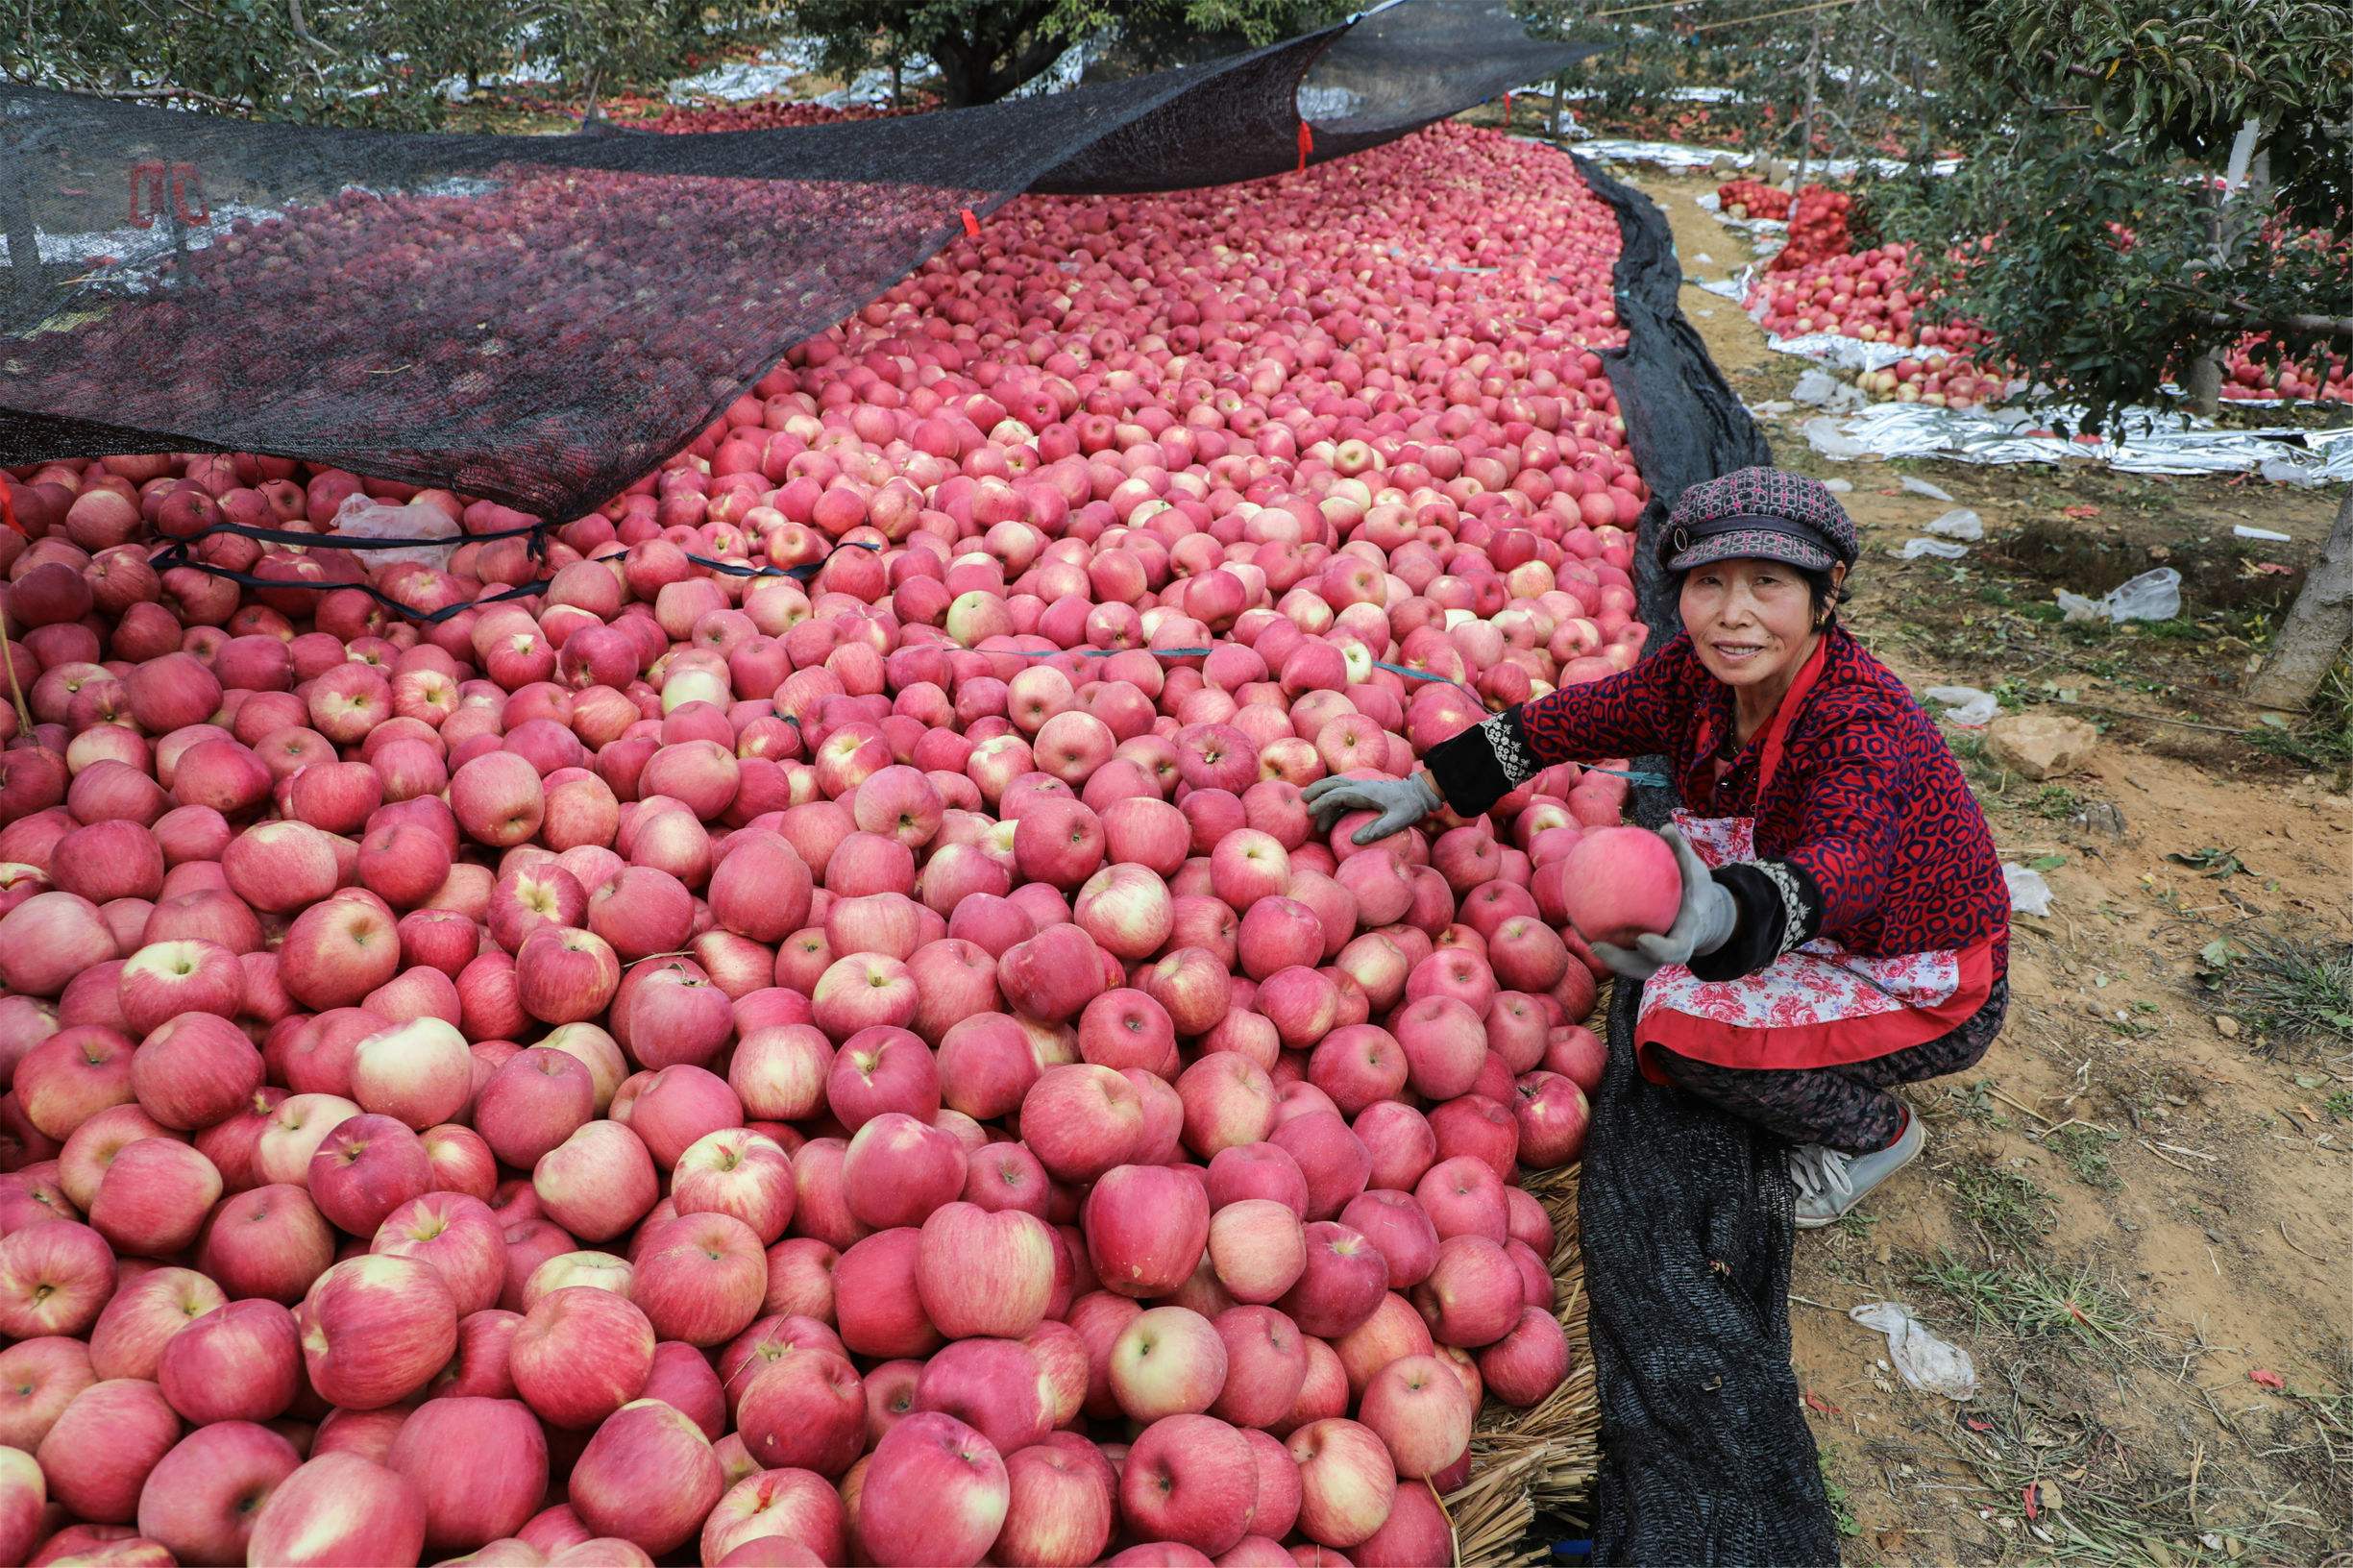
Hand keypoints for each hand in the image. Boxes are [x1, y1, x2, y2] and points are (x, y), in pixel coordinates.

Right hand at [1302, 771, 1443, 845]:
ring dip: (1322, 796)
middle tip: (1301, 800)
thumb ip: (1377, 830)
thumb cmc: (1410, 807)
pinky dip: (1332, 802)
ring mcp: (1362, 788)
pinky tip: (1328, 816)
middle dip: (1315, 791)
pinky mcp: (1365, 793)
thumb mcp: (1398, 821)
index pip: (1337, 794)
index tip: (1310, 812)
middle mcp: (1361, 786)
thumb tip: (1353, 840)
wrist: (1420, 793)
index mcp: (1365, 792)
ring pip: (1336, 787)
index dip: (1322, 803)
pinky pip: (1344, 795)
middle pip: (1332, 784)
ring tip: (1311, 813)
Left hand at [1590, 826, 1736, 979]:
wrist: (1701, 915)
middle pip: (1643, 967)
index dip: (1659, 950)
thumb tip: (1666, 828)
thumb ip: (1681, 851)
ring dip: (1600, 951)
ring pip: (1624, 963)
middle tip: (1596, 946)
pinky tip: (1575, 912)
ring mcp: (1651, 957)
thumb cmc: (1695, 889)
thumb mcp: (1695, 870)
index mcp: (1686, 937)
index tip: (1642, 939)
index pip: (1675, 950)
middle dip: (1619, 962)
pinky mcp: (1636, 952)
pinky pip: (1615, 947)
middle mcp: (1667, 953)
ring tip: (1577, 927)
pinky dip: (1596, 933)